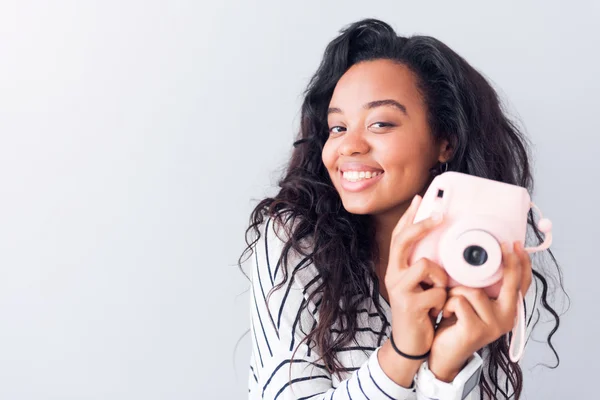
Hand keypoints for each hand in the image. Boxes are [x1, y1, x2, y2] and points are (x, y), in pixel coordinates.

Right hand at [380, 194, 447, 382]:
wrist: (411, 344)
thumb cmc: (420, 312)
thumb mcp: (421, 286)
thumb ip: (426, 268)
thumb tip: (443, 247)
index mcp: (396, 268)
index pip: (399, 236)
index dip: (409, 217)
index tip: (420, 198)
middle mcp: (393, 274)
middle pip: (403, 241)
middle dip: (421, 225)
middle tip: (440, 216)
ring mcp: (399, 289)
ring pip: (425, 265)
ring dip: (440, 278)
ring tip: (440, 292)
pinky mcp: (409, 305)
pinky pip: (436, 291)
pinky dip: (443, 300)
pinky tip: (439, 309)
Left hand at [427, 241, 532, 381]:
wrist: (443, 354)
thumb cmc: (456, 322)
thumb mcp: (472, 302)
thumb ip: (482, 287)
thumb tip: (482, 257)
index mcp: (508, 310)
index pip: (522, 285)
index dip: (522, 264)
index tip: (516, 244)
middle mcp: (506, 318)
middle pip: (509, 284)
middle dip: (507, 262)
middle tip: (502, 245)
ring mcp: (493, 325)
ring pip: (473, 290)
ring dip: (455, 293)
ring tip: (449, 305)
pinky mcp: (476, 330)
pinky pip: (460, 301)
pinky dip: (448, 303)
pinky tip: (445, 314)